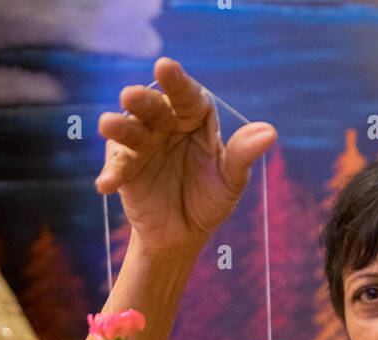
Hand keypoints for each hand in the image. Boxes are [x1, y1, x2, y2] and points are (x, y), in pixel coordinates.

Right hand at [96, 56, 276, 254]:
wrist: (184, 235)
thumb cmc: (209, 200)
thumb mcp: (230, 181)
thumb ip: (243, 155)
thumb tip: (270, 132)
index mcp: (194, 117)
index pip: (186, 95)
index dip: (176, 82)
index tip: (165, 67)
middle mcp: (165, 123)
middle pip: (153, 107)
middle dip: (142, 101)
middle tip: (131, 96)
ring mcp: (142, 142)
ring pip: (129, 129)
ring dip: (119, 127)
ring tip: (108, 125)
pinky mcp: (124, 166)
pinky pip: (117, 166)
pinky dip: (111, 173)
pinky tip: (106, 185)